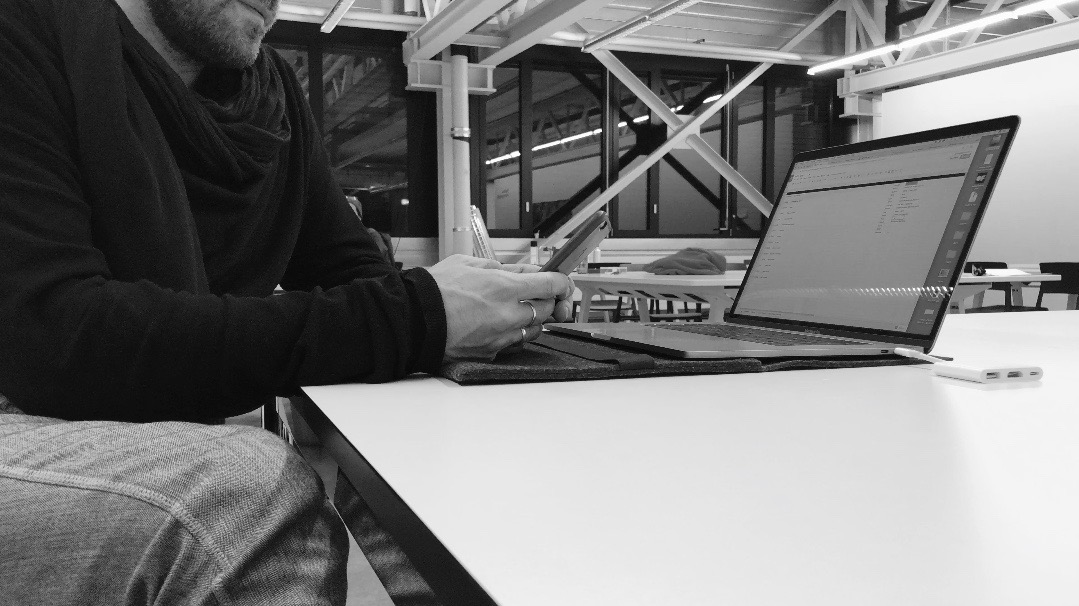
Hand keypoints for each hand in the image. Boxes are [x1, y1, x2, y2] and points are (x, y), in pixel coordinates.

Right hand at [427, 255, 574, 360]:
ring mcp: (502, 337)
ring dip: (532, 318)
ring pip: (535, 329)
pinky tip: (500, 325)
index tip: (562, 283)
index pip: (552, 285)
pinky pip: (515, 344)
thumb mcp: (468, 263)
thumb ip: (502, 267)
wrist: (413, 321)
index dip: (562, 283)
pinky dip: (514, 334)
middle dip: (546, 300)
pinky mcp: (492, 353)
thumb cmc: (434, 291)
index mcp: (505, 287)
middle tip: (537, 294)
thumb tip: (523, 270)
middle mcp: (509, 314)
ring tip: (515, 309)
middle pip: (548, 308)